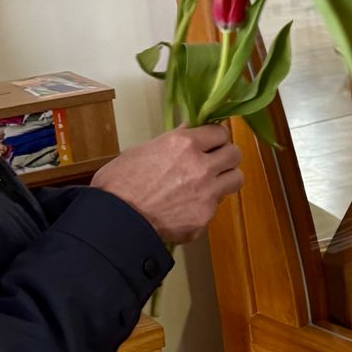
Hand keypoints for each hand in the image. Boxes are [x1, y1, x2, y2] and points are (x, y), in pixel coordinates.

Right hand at [91, 125, 242, 244]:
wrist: (115, 220)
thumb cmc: (118, 182)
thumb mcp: (142, 150)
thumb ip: (171, 141)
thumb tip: (188, 131)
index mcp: (184, 144)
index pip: (221, 132)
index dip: (216, 138)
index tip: (211, 143)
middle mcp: (201, 166)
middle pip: (235, 154)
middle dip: (226, 156)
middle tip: (215, 162)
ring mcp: (207, 193)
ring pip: (236, 179)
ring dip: (225, 179)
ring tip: (209, 184)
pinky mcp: (205, 216)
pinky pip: (215, 206)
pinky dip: (205, 206)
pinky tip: (187, 208)